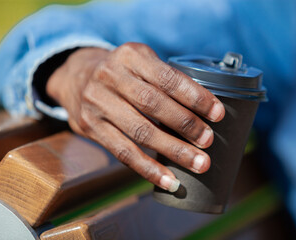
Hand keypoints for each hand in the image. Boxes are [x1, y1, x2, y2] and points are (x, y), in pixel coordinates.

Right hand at [47, 43, 224, 191]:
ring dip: (173, 150)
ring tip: (198, 163)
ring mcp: (97, 102)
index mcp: (130, 55)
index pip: (167, 77)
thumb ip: (166, 79)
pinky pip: (123, 152)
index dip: (194, 96)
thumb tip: (206, 110)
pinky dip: (149, 169)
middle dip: (185, 125)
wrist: (77, 77)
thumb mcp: (141, 62)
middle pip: (153, 104)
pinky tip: (169, 180)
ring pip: (140, 131)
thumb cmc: (124, 73)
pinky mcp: (90, 127)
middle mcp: (110, 76)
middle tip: (208, 140)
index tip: (217, 114)